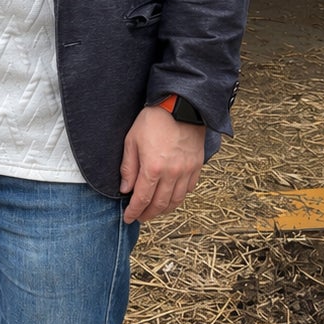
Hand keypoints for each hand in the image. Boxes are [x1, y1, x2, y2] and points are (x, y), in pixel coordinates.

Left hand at [119, 106, 204, 223]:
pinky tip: (171, 197)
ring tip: (154, 211)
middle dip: (148, 214)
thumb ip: (128, 168)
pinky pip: (189, 189)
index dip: (134, 211)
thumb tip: (126, 190)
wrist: (180, 105)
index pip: (142, 199)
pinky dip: (179, 197)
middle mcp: (172, 173)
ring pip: (176, 200)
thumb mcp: (132, 141)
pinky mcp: (197, 166)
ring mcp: (187, 170)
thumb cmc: (153, 120)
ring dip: (164, 209)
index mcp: (153, 168)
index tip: (128, 218)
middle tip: (140, 217)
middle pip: (160, 204)